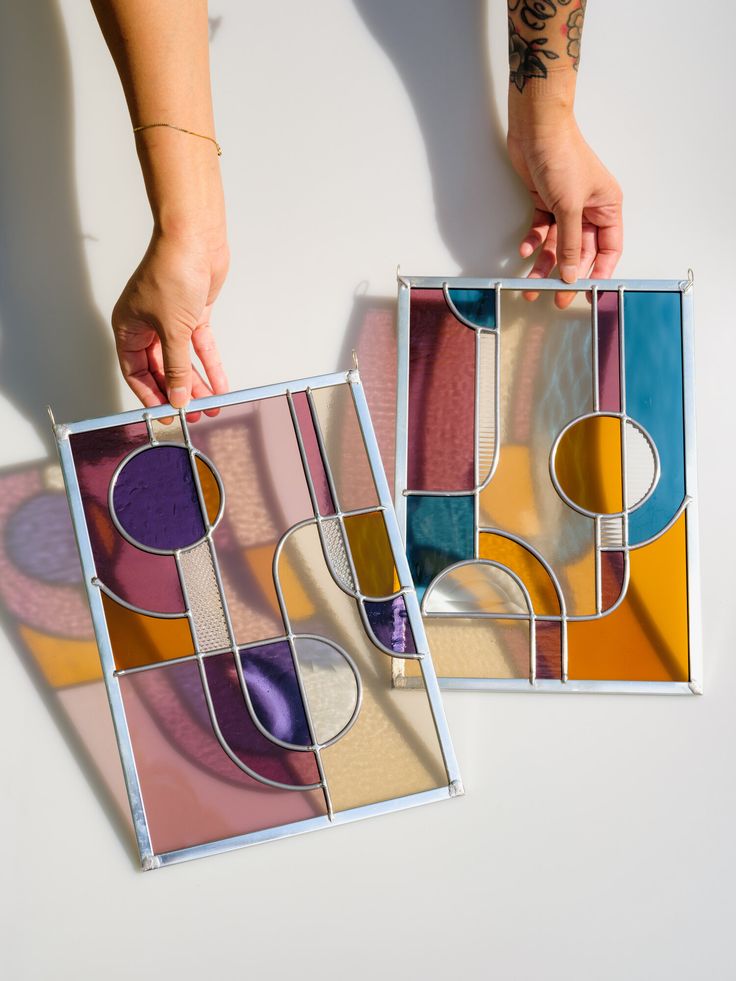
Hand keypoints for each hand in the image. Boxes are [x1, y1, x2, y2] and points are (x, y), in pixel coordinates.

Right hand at [112, 229, 229, 408]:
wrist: (195, 240)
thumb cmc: (171, 271)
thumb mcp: (172, 329)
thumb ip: (176, 367)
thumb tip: (177, 396)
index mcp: (128, 327)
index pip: (135, 372)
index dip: (151, 395)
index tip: (166, 414)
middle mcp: (147, 325)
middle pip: (161, 369)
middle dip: (178, 392)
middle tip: (192, 414)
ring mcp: (170, 320)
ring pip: (182, 360)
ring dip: (197, 383)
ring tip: (210, 406)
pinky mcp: (192, 314)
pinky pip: (200, 347)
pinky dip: (210, 365)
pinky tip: (220, 384)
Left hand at [507, 118, 622, 307]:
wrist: (537, 131)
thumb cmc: (563, 156)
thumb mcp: (570, 207)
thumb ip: (571, 244)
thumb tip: (572, 274)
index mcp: (607, 207)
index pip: (609, 249)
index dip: (599, 272)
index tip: (587, 293)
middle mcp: (589, 209)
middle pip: (581, 251)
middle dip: (567, 274)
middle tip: (556, 297)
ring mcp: (567, 206)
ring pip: (558, 244)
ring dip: (545, 264)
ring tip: (531, 284)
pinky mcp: (546, 202)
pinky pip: (542, 230)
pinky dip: (533, 241)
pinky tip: (525, 251)